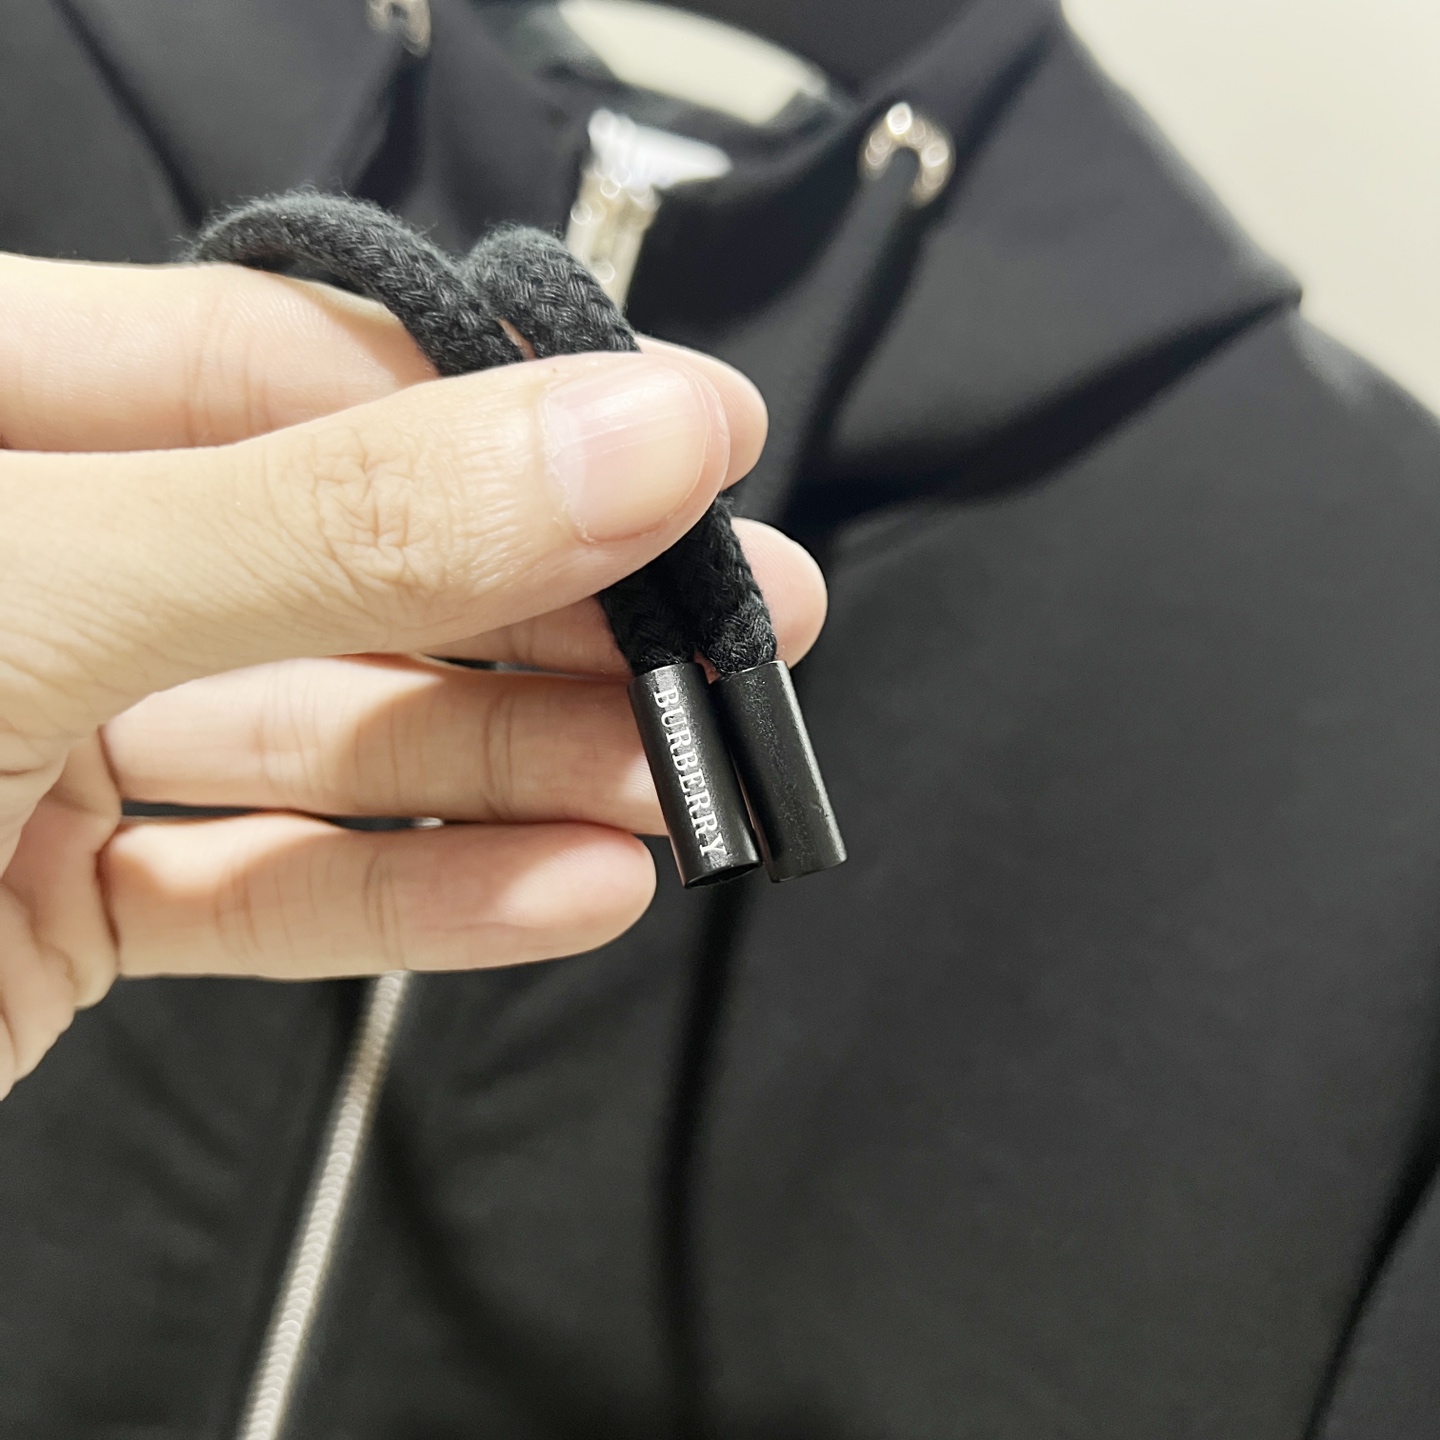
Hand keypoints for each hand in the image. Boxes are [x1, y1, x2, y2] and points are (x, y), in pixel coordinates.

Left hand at [0, 253, 825, 1097]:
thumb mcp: (44, 596)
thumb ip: (337, 522)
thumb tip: (620, 440)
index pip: (279, 358)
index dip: (497, 395)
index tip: (689, 435)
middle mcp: (35, 564)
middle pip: (341, 557)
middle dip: (551, 604)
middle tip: (731, 624)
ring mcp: (42, 739)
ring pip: (329, 734)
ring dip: (522, 765)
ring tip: (681, 777)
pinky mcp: (61, 909)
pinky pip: (271, 889)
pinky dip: (424, 895)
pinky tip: (569, 885)